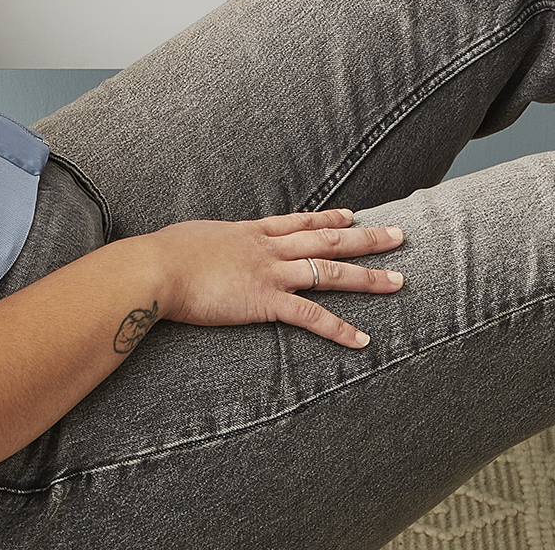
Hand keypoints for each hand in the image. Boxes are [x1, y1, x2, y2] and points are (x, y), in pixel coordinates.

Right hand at [135, 209, 407, 348]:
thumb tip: (198, 248)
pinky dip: (339, 328)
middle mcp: (267, 248)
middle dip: (367, 238)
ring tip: (400, 281)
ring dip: (368, 277)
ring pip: (330, 271)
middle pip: (328, 239)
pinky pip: (311, 316)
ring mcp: (270, 273)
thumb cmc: (160, 256)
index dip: (329, 218)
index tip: (353, 215)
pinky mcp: (265, 301)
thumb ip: (206, 245)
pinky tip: (362, 339)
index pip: (299, 222)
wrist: (154, 268)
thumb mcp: (191, 240)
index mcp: (249, 232)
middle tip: (400, 236)